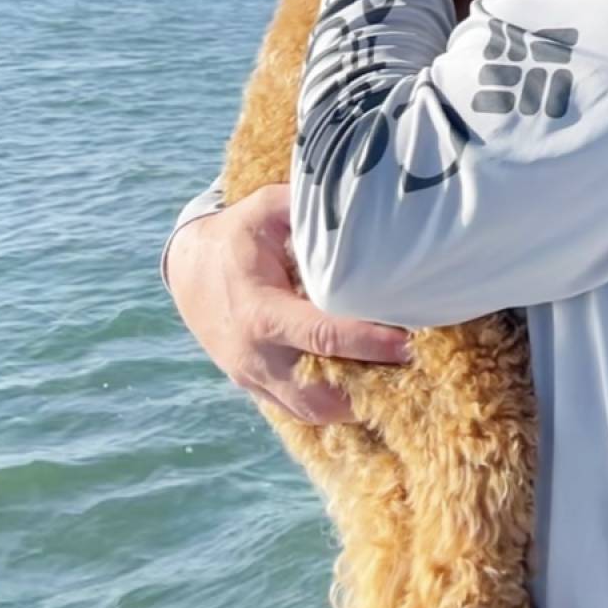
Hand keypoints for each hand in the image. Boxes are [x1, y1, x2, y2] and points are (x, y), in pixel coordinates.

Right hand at [167, 183, 410, 424]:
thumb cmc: (238, 235)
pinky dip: (336, 406)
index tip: (407, 341)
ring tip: (403, 383)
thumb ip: (307, 205)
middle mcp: (256, 356)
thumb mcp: (266, 209)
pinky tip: (372, 389)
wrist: (189, 270)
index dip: (366, 342)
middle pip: (320, 392)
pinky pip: (301, 411)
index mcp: (260, 312)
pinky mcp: (257, 388)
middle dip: (370, 389)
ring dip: (357, 404)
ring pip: (313, 411)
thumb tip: (359, 196)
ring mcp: (254, 379)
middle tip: (418, 371)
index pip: (321, 336)